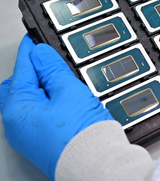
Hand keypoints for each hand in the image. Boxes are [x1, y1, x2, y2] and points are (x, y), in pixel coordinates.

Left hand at [0, 34, 113, 180]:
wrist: (97, 164)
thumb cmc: (81, 135)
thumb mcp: (69, 91)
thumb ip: (52, 69)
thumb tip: (41, 54)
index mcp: (17, 109)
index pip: (22, 70)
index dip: (31, 52)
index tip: (34, 40)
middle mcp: (16, 124)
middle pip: (20, 87)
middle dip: (34, 72)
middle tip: (50, 61)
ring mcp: (28, 135)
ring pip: (31, 101)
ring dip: (44, 88)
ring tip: (62, 80)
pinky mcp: (41, 141)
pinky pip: (39, 115)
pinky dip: (48, 103)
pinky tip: (64, 100)